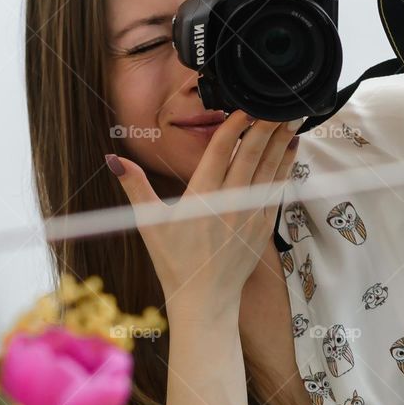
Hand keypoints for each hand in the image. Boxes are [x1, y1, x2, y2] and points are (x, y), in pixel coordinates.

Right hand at [105, 111, 301, 310]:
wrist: (205, 301)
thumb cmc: (174, 262)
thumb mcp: (148, 223)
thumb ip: (134, 186)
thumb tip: (113, 159)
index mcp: (201, 197)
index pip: (221, 151)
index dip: (234, 125)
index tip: (244, 106)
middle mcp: (229, 203)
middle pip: (252, 155)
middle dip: (266, 126)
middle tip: (277, 103)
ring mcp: (250, 215)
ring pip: (270, 170)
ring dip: (282, 142)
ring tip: (290, 117)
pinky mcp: (264, 227)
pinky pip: (277, 190)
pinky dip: (285, 168)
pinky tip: (291, 150)